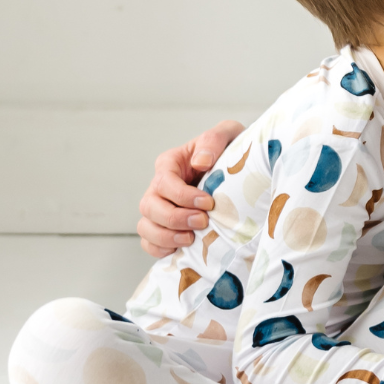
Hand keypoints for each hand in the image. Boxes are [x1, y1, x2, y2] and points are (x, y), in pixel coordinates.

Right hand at [137, 121, 243, 256]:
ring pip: (145, 226)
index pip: (164, 182)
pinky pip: (149, 242)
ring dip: (166, 236)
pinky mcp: (164, 226)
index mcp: (170, 163)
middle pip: (149, 206)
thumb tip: (201, 162)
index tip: (208, 203)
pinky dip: (159, 249)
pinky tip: (180, 249)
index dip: (183, 196)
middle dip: (174, 218)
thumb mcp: (227, 135)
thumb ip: (212, 140)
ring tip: (191, 239)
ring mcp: (159, 208)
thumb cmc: (230, 151)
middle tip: (202, 221)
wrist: (238, 171)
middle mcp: (159, 187)